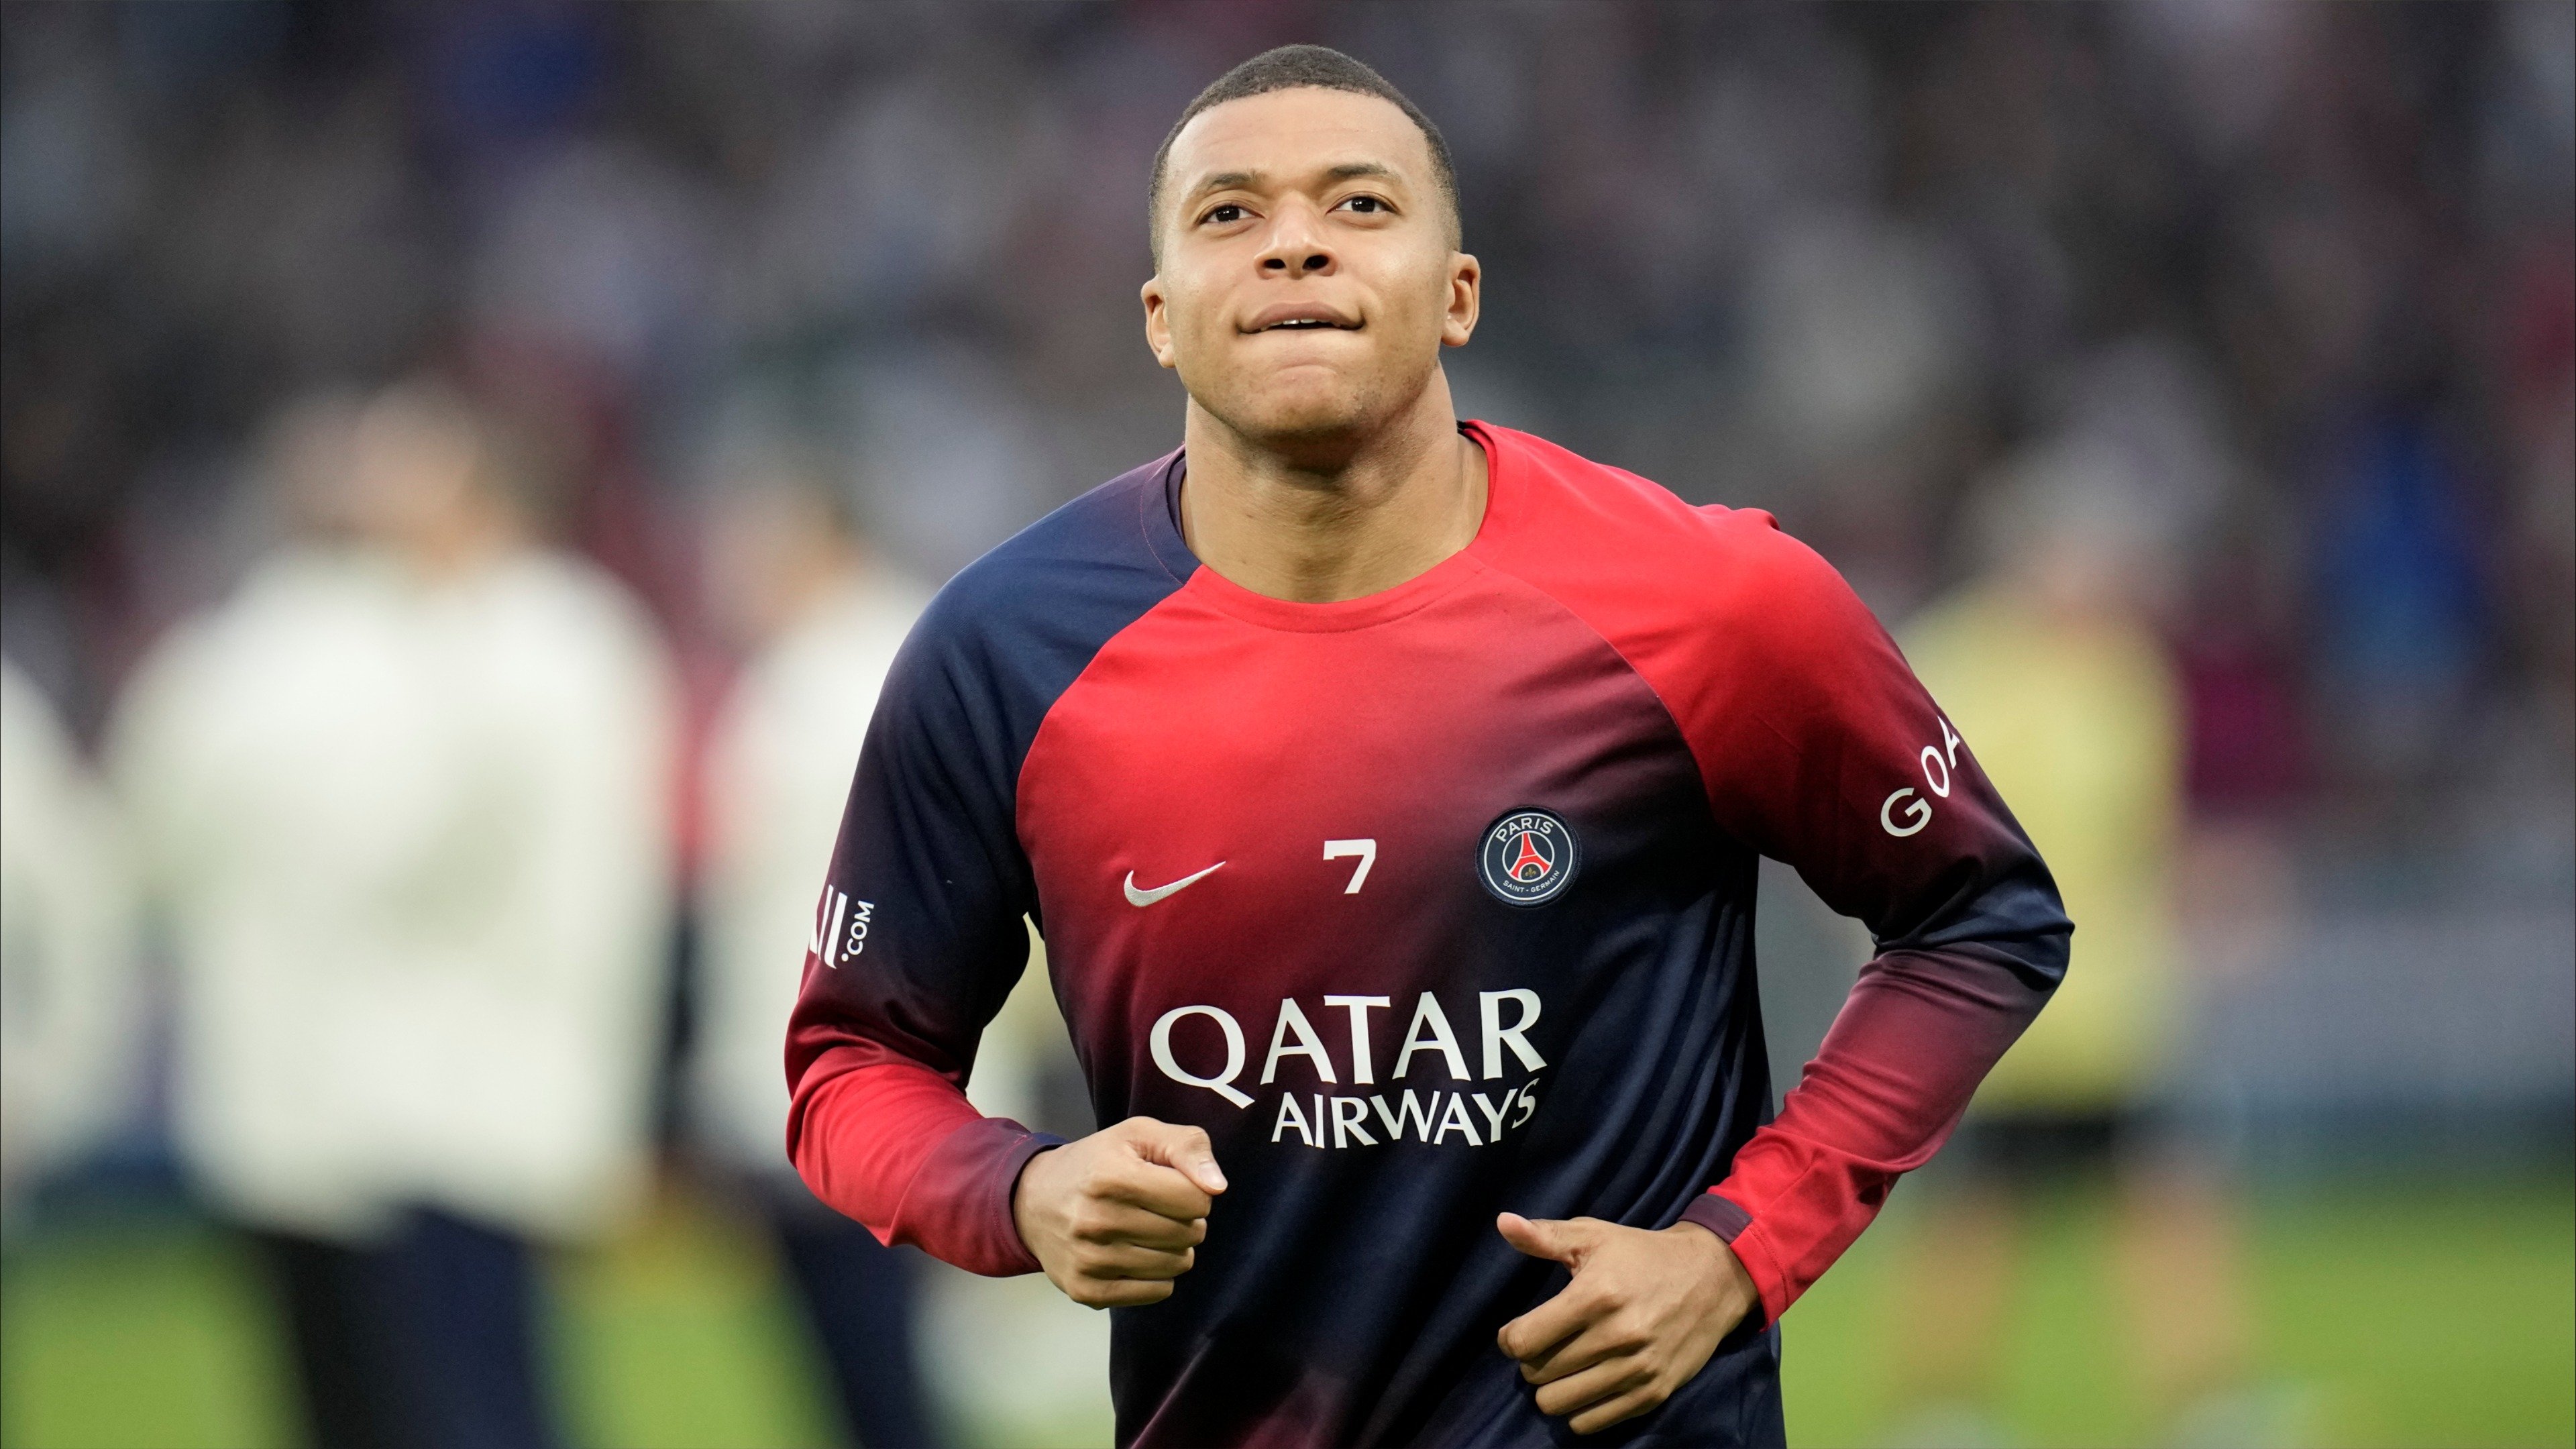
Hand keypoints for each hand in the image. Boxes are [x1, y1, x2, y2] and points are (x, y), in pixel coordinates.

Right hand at [1012, 1116, 1225, 1307]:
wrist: (1033, 1200)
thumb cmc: (1097, 1163)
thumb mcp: (1138, 1135)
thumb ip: (1187, 1147)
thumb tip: (1217, 1187)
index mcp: (1111, 1176)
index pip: (1196, 1199)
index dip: (1194, 1190)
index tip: (1172, 1185)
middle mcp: (1096, 1220)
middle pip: (1190, 1233)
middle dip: (1186, 1219)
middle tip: (1158, 1208)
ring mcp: (1089, 1260)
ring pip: (1177, 1265)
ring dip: (1174, 1247)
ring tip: (1147, 1229)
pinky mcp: (1086, 1290)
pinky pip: (1157, 1292)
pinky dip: (1157, 1275)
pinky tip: (1136, 1254)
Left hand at [1494, 1212, 1760, 1433]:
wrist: (1713, 1278)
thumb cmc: (1642, 1255)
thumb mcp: (1594, 1235)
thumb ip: (1544, 1236)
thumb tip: (1503, 1222)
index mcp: (1596, 1295)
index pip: (1524, 1340)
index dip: (1509, 1339)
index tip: (1516, 1332)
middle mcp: (1617, 1336)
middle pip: (1537, 1373)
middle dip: (1531, 1361)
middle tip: (1546, 1346)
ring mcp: (1637, 1370)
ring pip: (1558, 1404)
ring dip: (1551, 1388)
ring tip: (1564, 1367)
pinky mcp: (1653, 1393)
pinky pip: (1590, 1423)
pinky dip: (1579, 1410)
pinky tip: (1586, 1384)